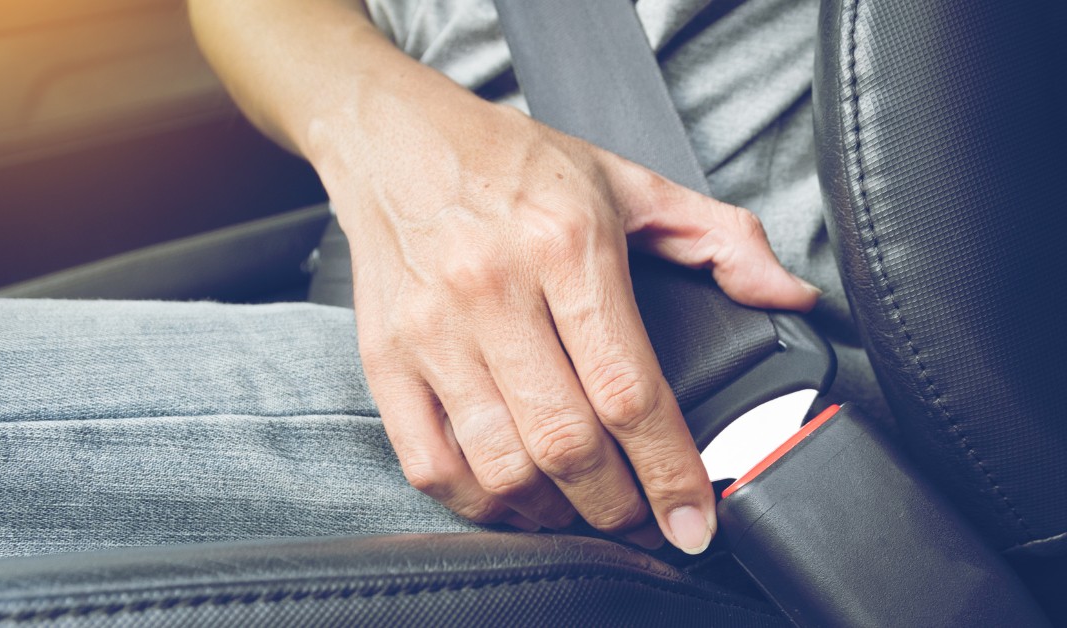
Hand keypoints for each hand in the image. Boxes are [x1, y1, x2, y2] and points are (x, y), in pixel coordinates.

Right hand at [310, 81, 818, 552]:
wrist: (398, 140)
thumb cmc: (511, 164)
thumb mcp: (627, 182)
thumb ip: (720, 239)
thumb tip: (789, 296)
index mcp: (564, 245)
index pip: (629, 390)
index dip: (670, 472)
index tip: (694, 520)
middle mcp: (492, 290)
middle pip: (566, 443)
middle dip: (619, 506)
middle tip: (645, 518)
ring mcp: (431, 331)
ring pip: (501, 466)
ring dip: (554, 513)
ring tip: (584, 509)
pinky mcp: (386, 360)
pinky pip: (431, 463)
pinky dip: (479, 504)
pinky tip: (513, 497)